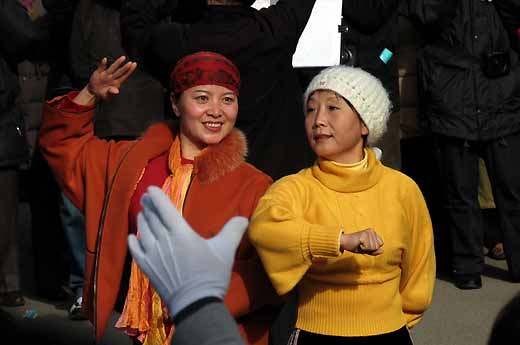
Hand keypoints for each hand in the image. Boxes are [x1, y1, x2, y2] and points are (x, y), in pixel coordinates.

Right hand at [87, 56, 136, 100]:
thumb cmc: (103, 94)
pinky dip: (102, 64)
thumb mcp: (107, 95)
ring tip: (123, 58)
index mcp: (116, 83)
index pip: (124, 76)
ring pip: (112, 68)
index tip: (134, 66)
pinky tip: (105, 59)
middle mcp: (112, 77)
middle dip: (125, 67)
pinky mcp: (99, 73)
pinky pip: (101, 68)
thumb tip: (116, 91)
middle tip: (131, 62)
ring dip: (118, 63)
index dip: (129, 71)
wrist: (94, 92)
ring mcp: (106, 74)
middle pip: (120, 72)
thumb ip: (111, 92)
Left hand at [127, 186, 248, 316]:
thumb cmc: (210, 275)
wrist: (195, 303)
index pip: (164, 208)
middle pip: (151, 217)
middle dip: (148, 205)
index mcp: (180, 232)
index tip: (151, 188)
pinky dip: (133, 241)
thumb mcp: (225, 250)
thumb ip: (234, 230)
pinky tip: (132, 237)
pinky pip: (136, 251)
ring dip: (142, 220)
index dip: (156, 196)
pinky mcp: (147, 269)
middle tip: (146, 198)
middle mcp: (163, 240)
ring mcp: (152, 255)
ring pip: (142, 232)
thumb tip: (244, 217)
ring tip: (142, 214)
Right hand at [340, 228, 383, 255]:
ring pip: (373, 247)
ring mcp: (368, 232)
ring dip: (366, 249)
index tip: (365, 245)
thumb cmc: (355, 246)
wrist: (345, 242)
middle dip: (369, 249)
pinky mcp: (364, 235)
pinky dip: (363, 248)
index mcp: (373, 232)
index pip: (380, 244)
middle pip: (377, 246)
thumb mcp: (367, 250)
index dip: (373, 248)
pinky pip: (368, 248)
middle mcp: (372, 230)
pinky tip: (358, 243)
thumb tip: (382, 251)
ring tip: (360, 244)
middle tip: (362, 245)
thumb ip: (375, 251)